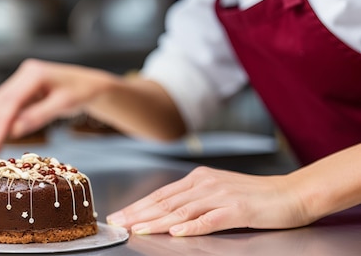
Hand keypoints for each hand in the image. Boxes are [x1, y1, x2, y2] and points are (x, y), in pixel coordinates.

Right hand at [0, 59, 117, 153]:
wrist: (91, 85)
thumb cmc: (81, 93)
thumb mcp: (63, 105)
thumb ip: (38, 116)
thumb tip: (14, 131)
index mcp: (35, 74)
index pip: (12, 101)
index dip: (0, 123)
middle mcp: (25, 73)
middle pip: (3, 101)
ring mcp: (23, 79)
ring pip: (2, 102)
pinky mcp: (23, 87)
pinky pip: (9, 104)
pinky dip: (3, 119)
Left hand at [107, 166, 312, 235]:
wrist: (292, 193)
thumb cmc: (256, 195)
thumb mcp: (219, 191)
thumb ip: (195, 199)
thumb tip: (168, 213)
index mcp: (199, 178)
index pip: (161, 194)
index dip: (138, 205)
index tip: (119, 215)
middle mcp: (205, 184)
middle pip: (165, 201)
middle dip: (138, 213)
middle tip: (117, 223)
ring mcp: (220, 196)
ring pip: (181, 210)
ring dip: (156, 221)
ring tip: (136, 229)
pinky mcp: (237, 209)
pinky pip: (209, 220)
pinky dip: (190, 226)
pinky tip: (175, 232)